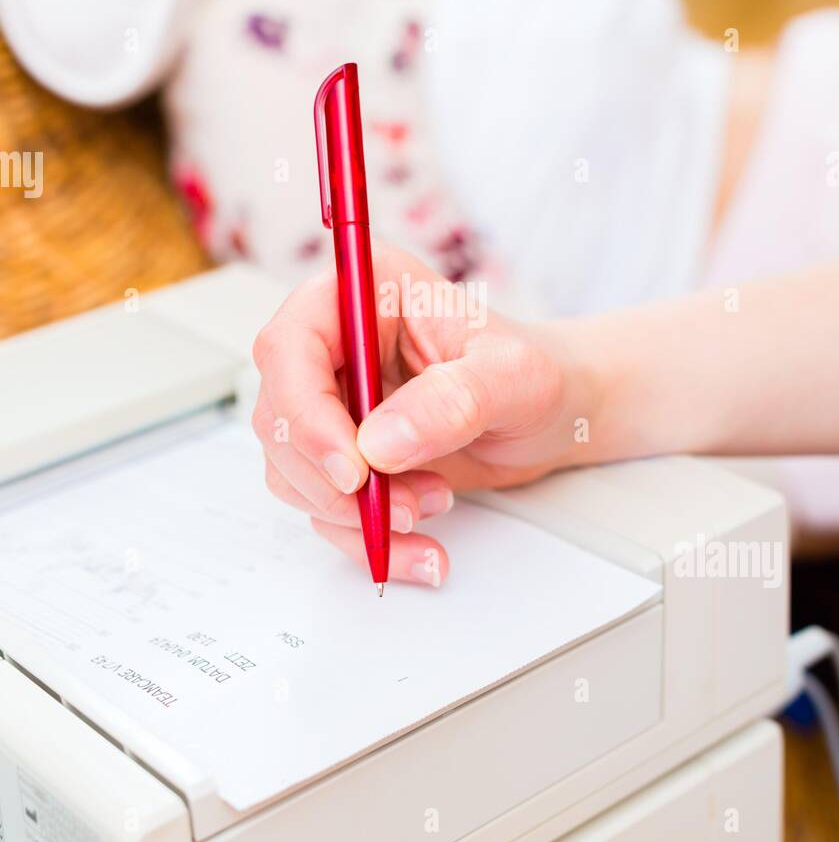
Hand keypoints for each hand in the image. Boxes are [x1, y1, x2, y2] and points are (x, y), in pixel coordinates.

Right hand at [251, 244, 574, 585]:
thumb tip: (378, 444)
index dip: (305, 411)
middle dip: (333, 478)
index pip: (289, 346)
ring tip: (431, 506)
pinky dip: (367, 538)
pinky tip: (422, 546)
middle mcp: (336, 346)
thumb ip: (451, 400)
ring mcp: (334, 404)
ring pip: (292, 470)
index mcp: (363, 295)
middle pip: (278, 416)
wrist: (556, 414)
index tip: (353, 469)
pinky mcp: (345, 456)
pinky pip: (324, 508)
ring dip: (352, 512)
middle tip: (402, 506)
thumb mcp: (512, 375)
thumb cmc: (538, 372)